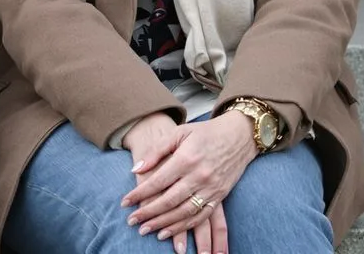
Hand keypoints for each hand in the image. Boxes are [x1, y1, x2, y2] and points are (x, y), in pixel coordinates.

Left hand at [123, 111, 256, 251]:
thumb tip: (136, 169)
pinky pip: (200, 216)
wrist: (239, 135)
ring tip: (147, 230)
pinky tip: (169, 231)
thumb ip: (157, 151)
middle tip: (132, 221)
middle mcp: (199, 176)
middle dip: (148, 213)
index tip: (125, 202)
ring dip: (163, 224)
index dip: (139, 193)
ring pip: (184, 212)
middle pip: (169, 200)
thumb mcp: (179, 133)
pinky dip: (184, 226)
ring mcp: (211, 188)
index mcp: (186, 158)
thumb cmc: (205, 132)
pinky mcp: (220, 196)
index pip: (158, 181)